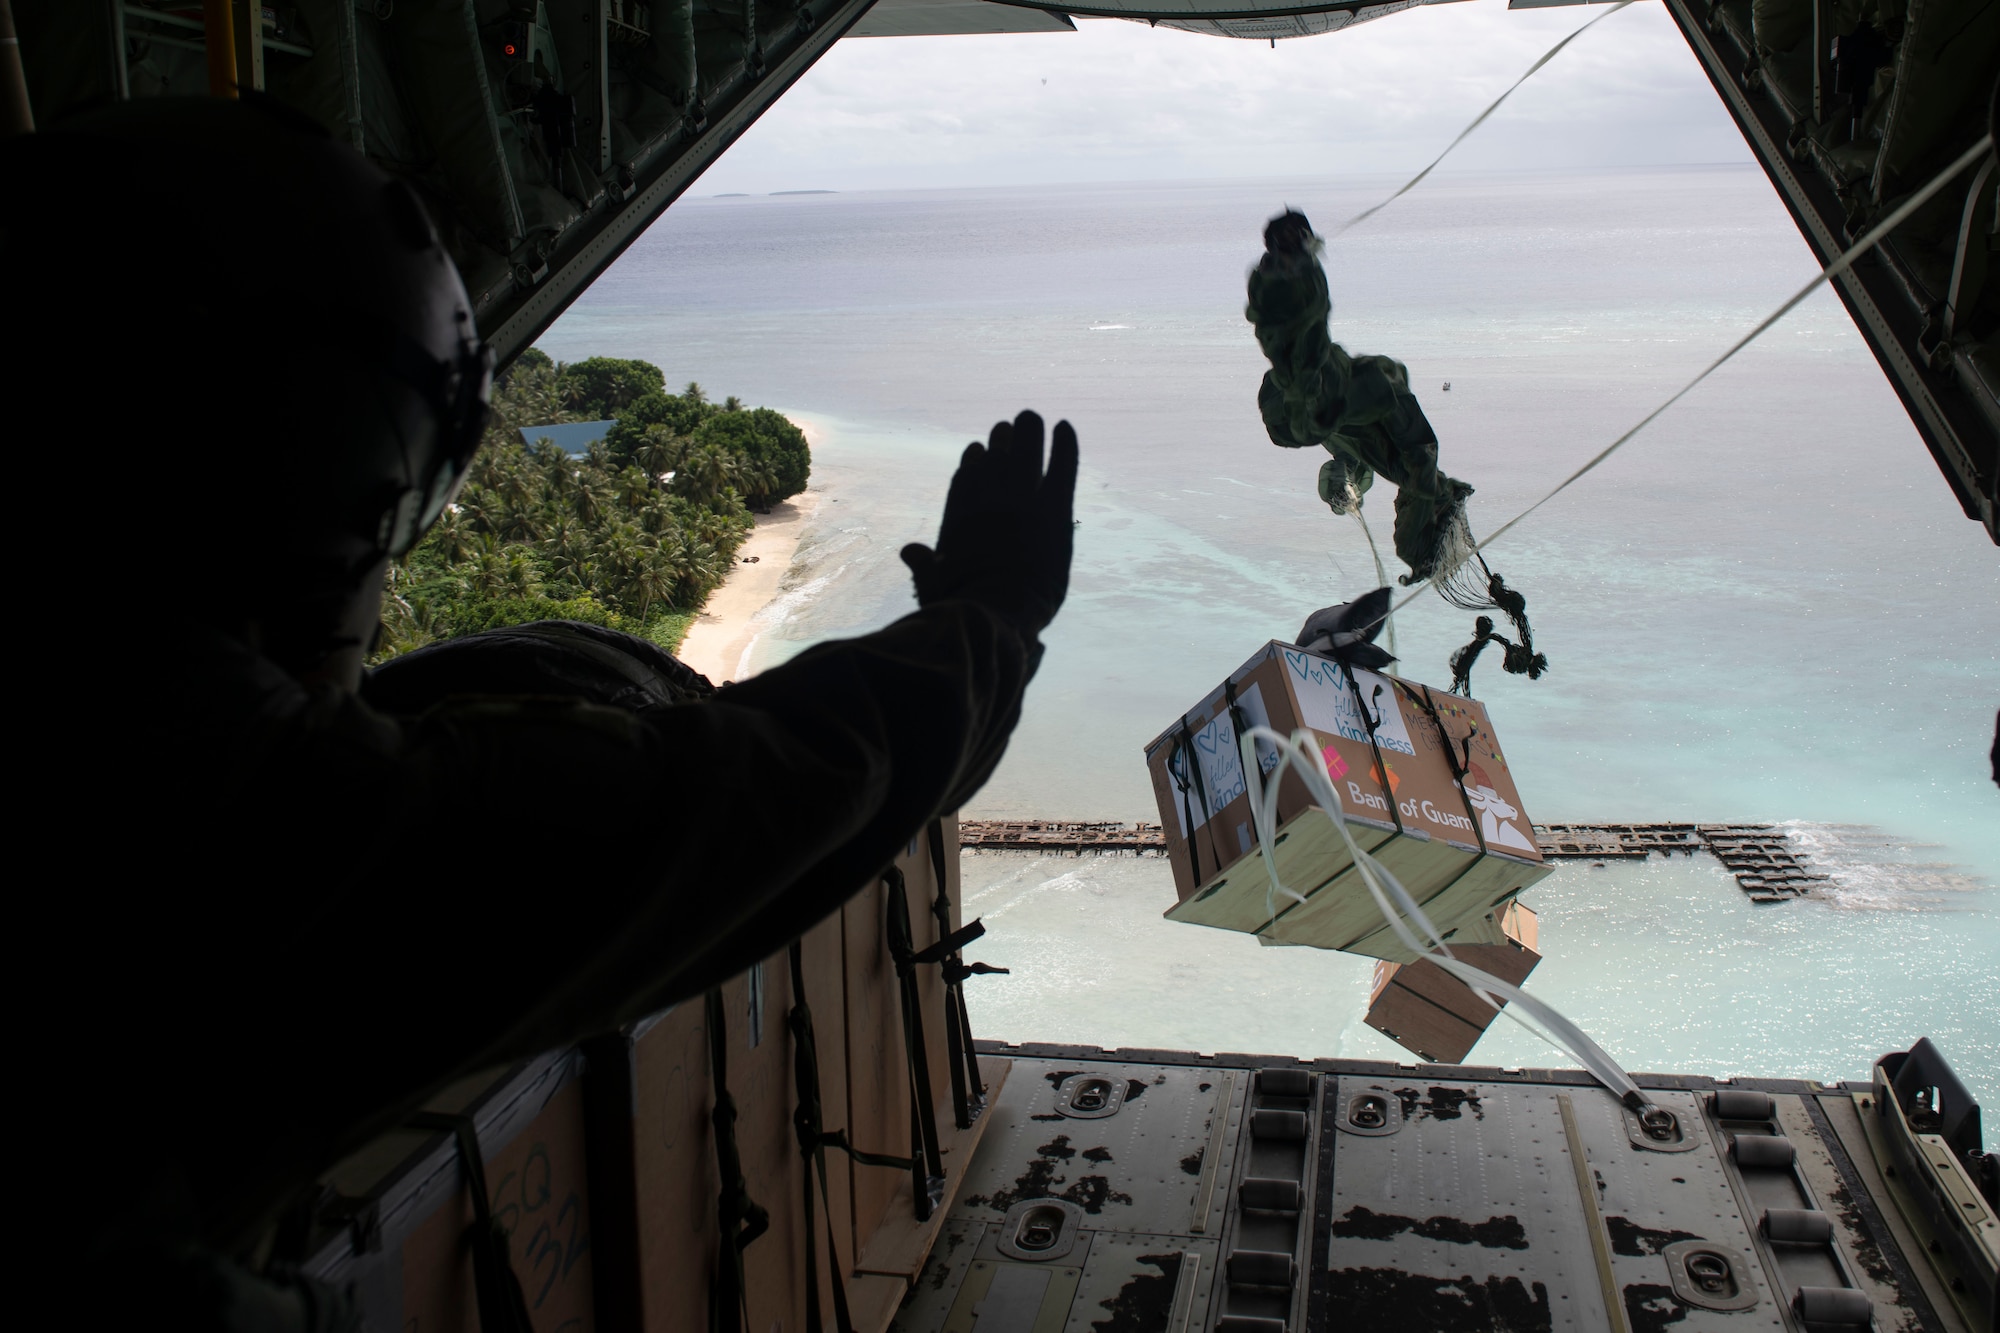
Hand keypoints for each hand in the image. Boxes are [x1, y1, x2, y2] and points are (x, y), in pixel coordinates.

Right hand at [901, 410, 1077, 636]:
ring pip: (1026, 452)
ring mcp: (1020, 499)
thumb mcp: (934, 585)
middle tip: (1008, 426)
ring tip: (1028, 417)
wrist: (998, 608)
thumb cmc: (963, 606)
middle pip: (995, 458)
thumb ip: (923, 566)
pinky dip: (1066, 444)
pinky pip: (1063, 466)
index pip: (967, 481)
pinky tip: (1065, 425)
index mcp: (960, 517)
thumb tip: (907, 550)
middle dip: (1001, 440)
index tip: (977, 451)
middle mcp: (988, 500)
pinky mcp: (1053, 507)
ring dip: (1027, 431)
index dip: (973, 464)